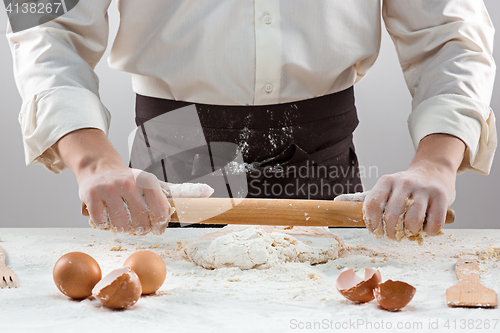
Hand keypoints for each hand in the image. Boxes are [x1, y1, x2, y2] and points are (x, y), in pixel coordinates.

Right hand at [79, 166, 213, 234]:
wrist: (99, 167)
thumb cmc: (131, 181)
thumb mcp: (155, 183)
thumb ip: (180, 191)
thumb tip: (209, 192)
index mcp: (148, 181)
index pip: (160, 213)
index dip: (159, 226)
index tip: (155, 226)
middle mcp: (129, 183)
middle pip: (140, 224)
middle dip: (140, 229)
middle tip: (136, 224)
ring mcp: (109, 189)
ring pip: (121, 226)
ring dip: (123, 229)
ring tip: (122, 220)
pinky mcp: (91, 196)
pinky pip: (101, 223)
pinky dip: (104, 225)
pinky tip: (107, 216)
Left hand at [336, 134, 464, 239]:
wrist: (434, 171)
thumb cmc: (404, 187)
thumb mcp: (383, 188)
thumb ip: (362, 198)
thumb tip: (336, 202)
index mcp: (386, 181)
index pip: (372, 204)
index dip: (371, 223)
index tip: (375, 230)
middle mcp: (404, 183)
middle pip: (391, 217)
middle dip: (391, 232)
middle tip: (394, 234)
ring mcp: (424, 190)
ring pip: (412, 221)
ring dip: (409, 232)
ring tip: (409, 230)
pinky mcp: (442, 197)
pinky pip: (434, 224)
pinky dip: (428, 232)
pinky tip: (425, 228)